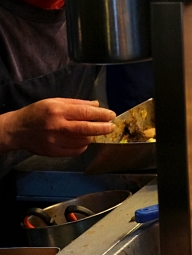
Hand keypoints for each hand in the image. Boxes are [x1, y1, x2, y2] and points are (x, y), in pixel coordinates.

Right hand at [0, 99, 114, 156]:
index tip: (111, 115)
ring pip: (83, 141)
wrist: (17, 130)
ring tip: (93, 132)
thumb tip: (97, 105)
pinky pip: (76, 150)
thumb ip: (77, 103)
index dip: (101, 115)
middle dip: (103, 128)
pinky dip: (83, 145)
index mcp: (58, 111)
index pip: (85, 113)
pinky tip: (82, 140)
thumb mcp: (55, 102)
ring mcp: (55, 141)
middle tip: (111, 126)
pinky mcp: (53, 152)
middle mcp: (57, 126)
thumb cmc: (37, 113)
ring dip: (92, 136)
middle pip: (87, 129)